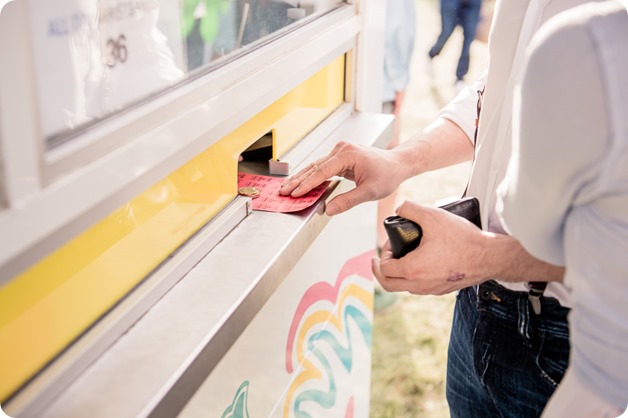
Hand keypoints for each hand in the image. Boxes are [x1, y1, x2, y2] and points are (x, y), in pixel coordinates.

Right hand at [279, 141, 407, 214]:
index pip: (321, 171)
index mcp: (348, 154)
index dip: (307, 184)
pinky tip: (300, 184)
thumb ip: (348, 201)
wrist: (397, 164)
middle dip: (297, 180)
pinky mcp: (340, 157)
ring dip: (301, 178)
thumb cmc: (387, 174)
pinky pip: (322, 167)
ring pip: (315, 167)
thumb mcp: (369, 192)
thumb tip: (328, 209)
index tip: (295, 193)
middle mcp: (341, 150)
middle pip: (314, 167)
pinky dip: (311, 177)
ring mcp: (340, 152)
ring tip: (286, 188)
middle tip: (282, 192)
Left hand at [372, 201, 488, 294]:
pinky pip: (420, 288)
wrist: (490, 256)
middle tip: (379, 261)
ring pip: (405, 288)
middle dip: (380, 272)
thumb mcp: (433, 216)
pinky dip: (412, 278)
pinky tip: (419, 263)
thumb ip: (411, 209)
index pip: (385, 269)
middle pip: (389, 285)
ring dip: (397, 275)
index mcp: (413, 269)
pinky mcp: (443, 290)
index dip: (381, 255)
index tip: (389, 245)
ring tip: (400, 258)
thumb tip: (399, 208)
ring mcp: (432, 290)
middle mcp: (420, 285)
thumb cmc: (463, 238)